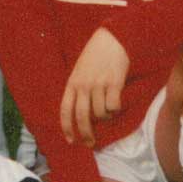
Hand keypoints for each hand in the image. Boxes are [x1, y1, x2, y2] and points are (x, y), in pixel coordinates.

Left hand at [59, 27, 129, 147]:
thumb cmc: (96, 55)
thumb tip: (82, 115)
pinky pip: (113, 106)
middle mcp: (84, 85)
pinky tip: (117, 101)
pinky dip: (115, 109)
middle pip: (81, 117)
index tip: (70, 141)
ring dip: (105, 117)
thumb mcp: (80, 70)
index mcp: (72, 82)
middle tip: (90, 143)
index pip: (65, 110)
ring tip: (108, 108)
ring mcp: (99, 85)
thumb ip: (78, 89)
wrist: (113, 38)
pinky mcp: (114, 83)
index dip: (66, 128)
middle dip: (85, 134)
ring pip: (100, 114)